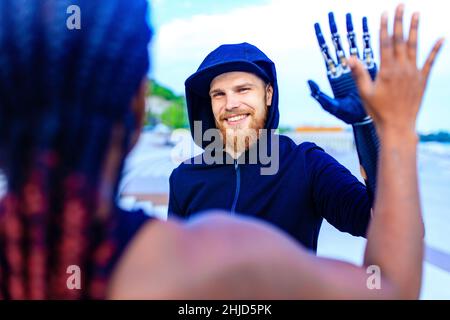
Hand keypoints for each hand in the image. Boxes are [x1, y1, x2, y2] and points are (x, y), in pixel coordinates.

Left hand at [308, 12, 377, 124]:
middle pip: (338, 43)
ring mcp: (356, 65)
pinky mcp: (369, 67)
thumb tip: (309, 83)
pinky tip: (367, 25)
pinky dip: (367, 36)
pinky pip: (368, 49)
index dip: (322, 38)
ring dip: (351, 29)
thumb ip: (320, 96)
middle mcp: (344, 67)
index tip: (317, 24)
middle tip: (332, 13)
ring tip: (350, 15)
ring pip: (353, 43)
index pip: (326, 52)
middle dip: (335, 28)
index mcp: (334, 74)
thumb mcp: (332, 106)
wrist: (364, 118)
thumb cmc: (347, 115)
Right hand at [349, 4, 443, 133]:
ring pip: (415, 46)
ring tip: (417, 14)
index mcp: (386, 70)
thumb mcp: (365, 93)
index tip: (384, 14)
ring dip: (416, 29)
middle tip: (401, 5)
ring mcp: (414, 73)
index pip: (385, 43)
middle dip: (400, 21)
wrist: (398, 126)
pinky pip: (430, 62)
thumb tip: (350, 58)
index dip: (384, 27)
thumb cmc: (379, 111)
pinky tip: (441, 39)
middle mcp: (402, 68)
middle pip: (401, 40)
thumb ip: (359, 73)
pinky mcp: (422, 80)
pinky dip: (435, 50)